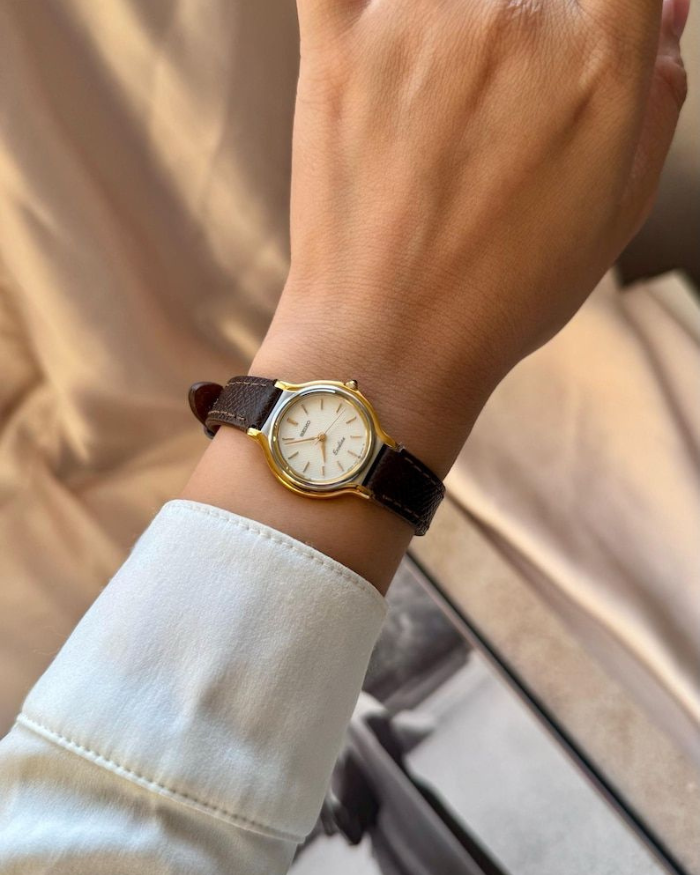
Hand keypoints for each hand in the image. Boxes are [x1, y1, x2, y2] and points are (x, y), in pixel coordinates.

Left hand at [255, 0, 687, 473]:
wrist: (389, 344)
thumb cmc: (506, 292)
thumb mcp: (615, 211)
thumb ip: (655, 95)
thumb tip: (668, 6)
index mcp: (598, 57)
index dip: (599, 8)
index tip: (581, 31)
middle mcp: (515, 18)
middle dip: (529, 33)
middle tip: (505, 110)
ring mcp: (417, 24)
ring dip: (453, 30)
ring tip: (444, 119)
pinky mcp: (338, 46)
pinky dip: (362, 6)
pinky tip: (380, 33)